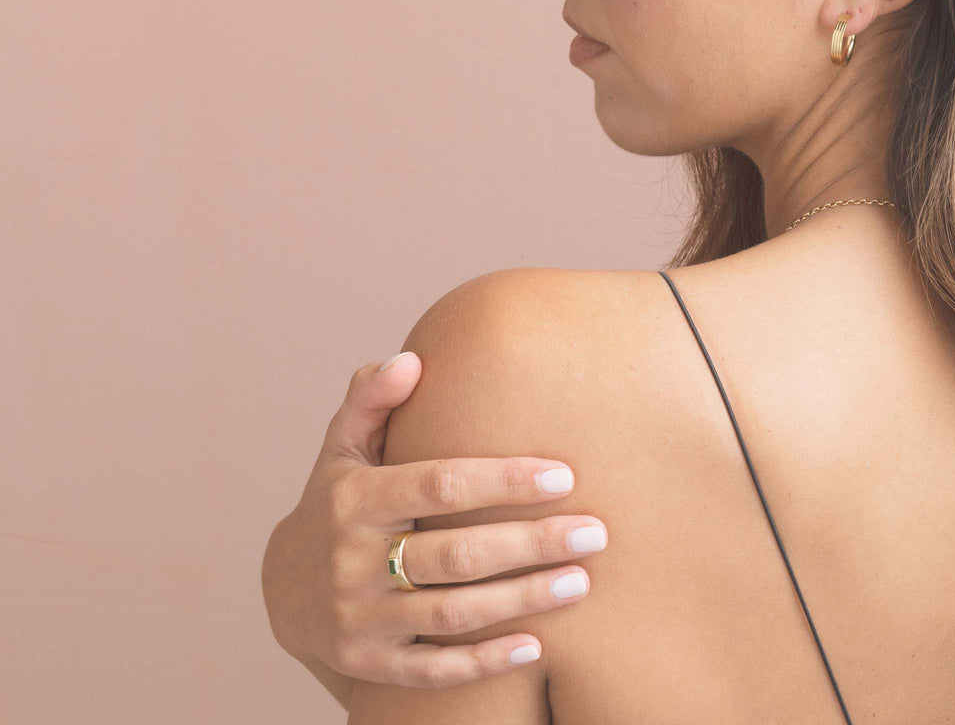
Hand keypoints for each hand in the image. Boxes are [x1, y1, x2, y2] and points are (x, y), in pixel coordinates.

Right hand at [261, 352, 604, 690]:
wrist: (284, 588)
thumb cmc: (336, 499)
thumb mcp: (343, 445)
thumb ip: (372, 398)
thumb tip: (410, 360)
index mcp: (355, 498)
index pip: (440, 485)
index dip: (505, 481)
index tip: (564, 476)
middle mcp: (353, 560)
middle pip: (457, 554)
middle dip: (532, 543)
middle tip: (595, 533)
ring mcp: (361, 618)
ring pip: (453, 613)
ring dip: (524, 599)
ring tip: (581, 581)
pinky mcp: (370, 664)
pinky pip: (433, 670)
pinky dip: (484, 661)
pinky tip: (536, 647)